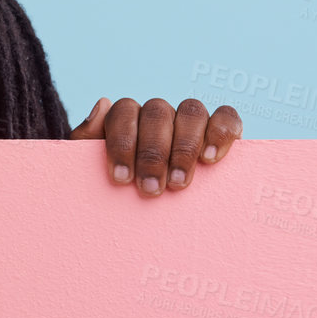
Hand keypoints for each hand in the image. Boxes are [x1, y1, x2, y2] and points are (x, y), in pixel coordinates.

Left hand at [69, 97, 242, 195]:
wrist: (140, 214)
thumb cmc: (118, 189)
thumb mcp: (92, 168)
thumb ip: (89, 138)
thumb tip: (103, 103)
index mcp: (127, 117)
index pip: (125, 111)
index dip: (122, 142)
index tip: (122, 179)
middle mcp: (159, 114)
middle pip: (158, 113)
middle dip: (153, 153)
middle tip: (150, 189)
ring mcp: (189, 120)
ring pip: (191, 111)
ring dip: (185, 147)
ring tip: (179, 183)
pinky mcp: (221, 130)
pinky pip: (227, 116)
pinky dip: (221, 132)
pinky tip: (210, 158)